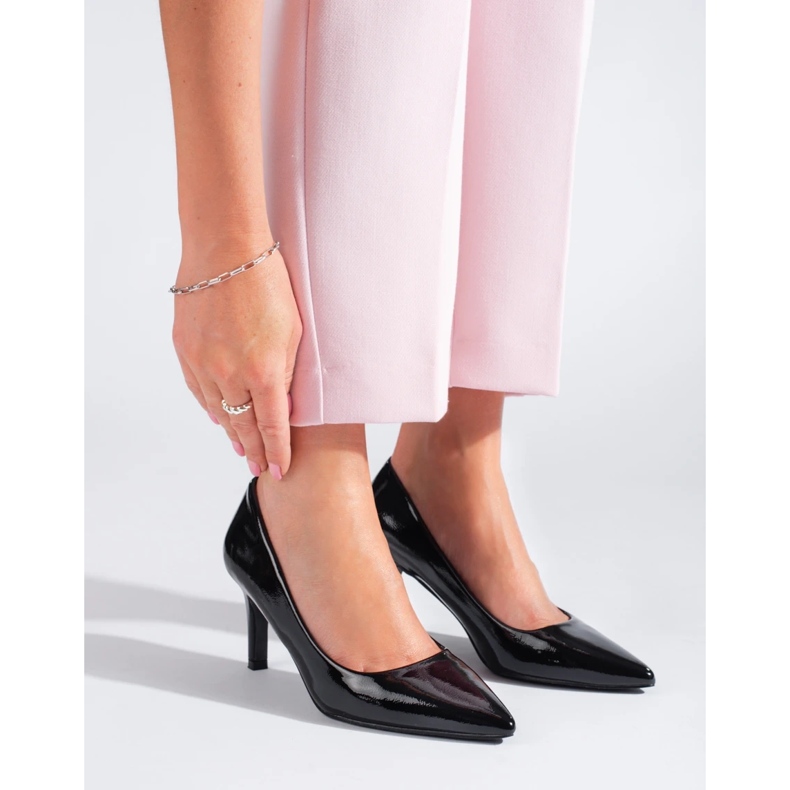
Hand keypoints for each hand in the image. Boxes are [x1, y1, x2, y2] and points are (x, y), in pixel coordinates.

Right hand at [172, 240, 301, 477]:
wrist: (224, 249)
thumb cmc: (268, 283)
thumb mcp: (294, 331)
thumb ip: (287, 373)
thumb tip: (282, 406)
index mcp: (265, 371)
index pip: (272, 426)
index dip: (276, 451)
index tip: (278, 469)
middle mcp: (230, 374)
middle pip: (242, 425)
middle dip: (252, 449)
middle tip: (257, 466)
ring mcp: (203, 363)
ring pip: (217, 411)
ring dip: (230, 431)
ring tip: (239, 447)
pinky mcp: (184, 350)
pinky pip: (197, 389)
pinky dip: (209, 406)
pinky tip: (217, 417)